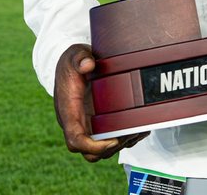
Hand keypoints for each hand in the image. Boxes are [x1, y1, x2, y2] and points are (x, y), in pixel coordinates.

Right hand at [53, 44, 148, 161]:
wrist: (72, 65)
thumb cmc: (72, 63)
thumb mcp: (74, 55)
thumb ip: (79, 58)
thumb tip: (87, 64)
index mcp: (69, 111)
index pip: (75, 140)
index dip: (93, 146)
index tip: (112, 141)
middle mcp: (77, 123)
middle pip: (90, 152)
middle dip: (110, 150)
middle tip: (128, 135)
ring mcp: (87, 125)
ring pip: (102, 150)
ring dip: (120, 145)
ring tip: (137, 131)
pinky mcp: (98, 124)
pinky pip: (110, 141)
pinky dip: (125, 139)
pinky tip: (138, 128)